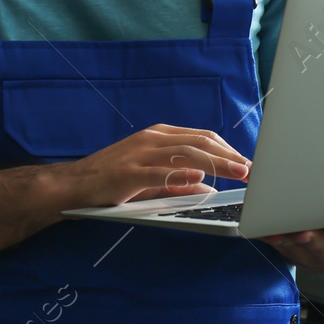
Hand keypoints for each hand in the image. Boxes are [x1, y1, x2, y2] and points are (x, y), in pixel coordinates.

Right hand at [57, 124, 251, 207]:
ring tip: (238, 173)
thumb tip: (207, 186)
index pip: (202, 137)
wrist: (72, 185)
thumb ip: (178, 180)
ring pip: (186, 153)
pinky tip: (200, 177)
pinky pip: (159, 171)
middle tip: (251, 170)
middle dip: (229, 156)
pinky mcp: (128, 173)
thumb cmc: (112, 181)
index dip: (228, 150)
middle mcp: (153, 139)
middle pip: (200, 142)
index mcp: (159, 136)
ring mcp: (140, 154)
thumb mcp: (151, 178)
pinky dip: (181, 173)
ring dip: (217, 163)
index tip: (247, 164)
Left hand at [259, 213, 323, 269]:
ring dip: (287, 238)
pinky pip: (271, 236)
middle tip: (310, 233)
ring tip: (285, 230)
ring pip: (294, 245)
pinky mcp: (279, 238)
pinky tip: (260, 224)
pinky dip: (266, 231)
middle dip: (317, 241)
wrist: (317, 241)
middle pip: (323, 248)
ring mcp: (300, 247)